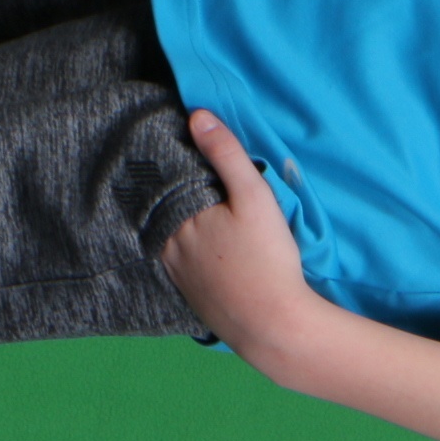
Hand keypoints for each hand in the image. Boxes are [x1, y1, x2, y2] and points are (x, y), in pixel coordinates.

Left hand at [160, 110, 320, 359]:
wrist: (271, 324)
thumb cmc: (266, 258)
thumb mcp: (254, 197)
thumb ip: (226, 155)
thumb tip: (196, 115)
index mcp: (178, 216)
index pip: (169, 178)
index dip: (182, 162)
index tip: (193, 147)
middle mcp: (168, 243)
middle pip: (169, 207)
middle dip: (182, 191)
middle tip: (204, 177)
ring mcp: (176, 271)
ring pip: (172, 234)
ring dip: (183, 221)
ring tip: (207, 210)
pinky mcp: (189, 293)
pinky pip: (180, 260)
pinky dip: (188, 247)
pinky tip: (208, 246)